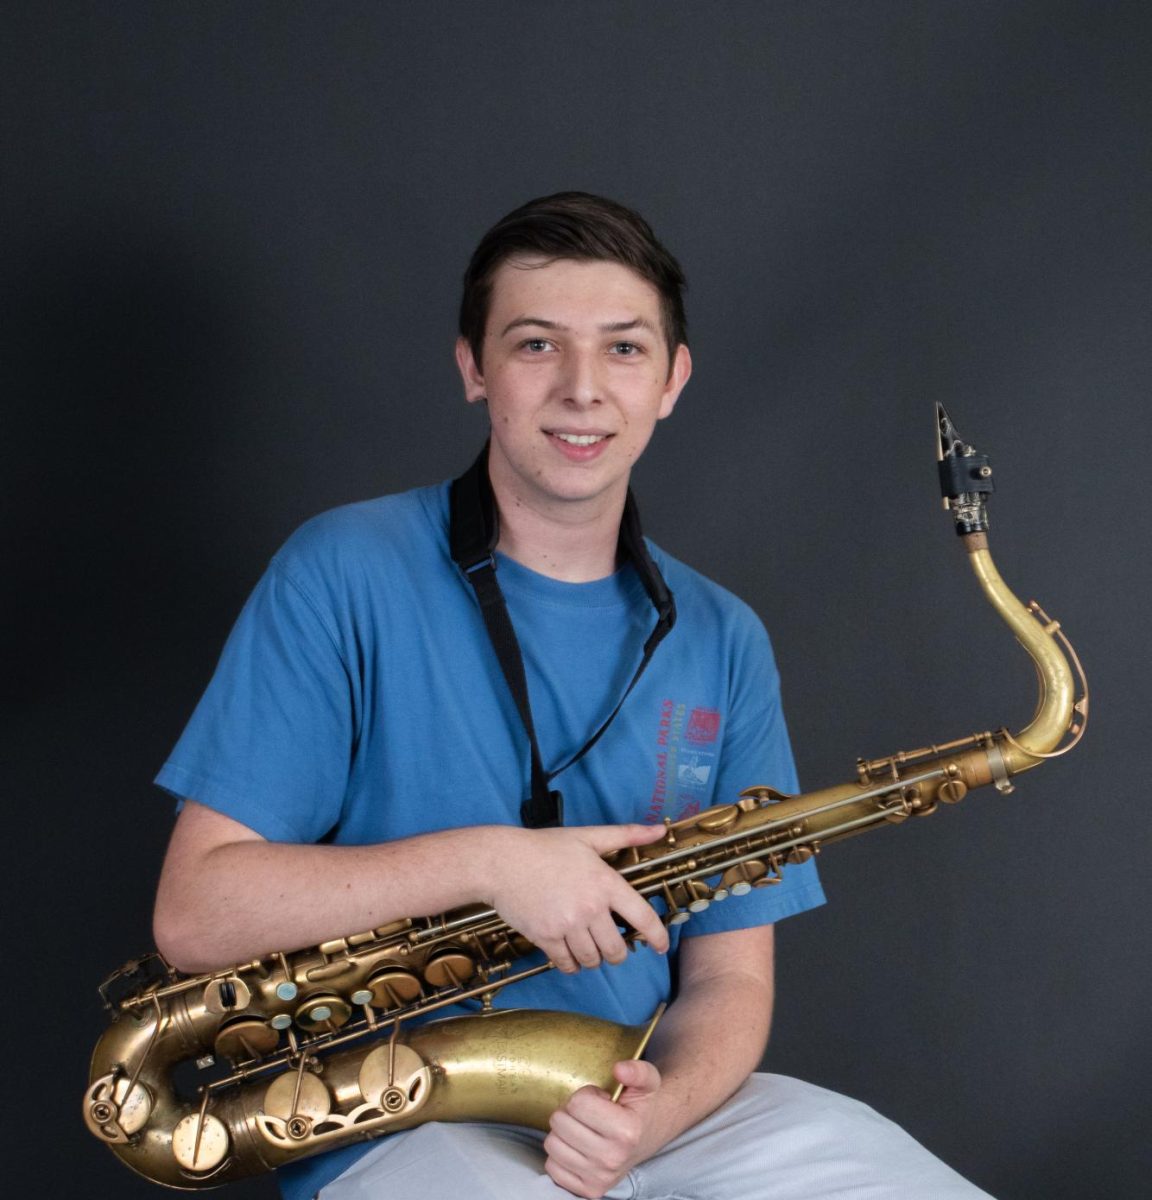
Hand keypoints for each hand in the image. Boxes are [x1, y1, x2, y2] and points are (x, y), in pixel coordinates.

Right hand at [485, 824, 669, 972]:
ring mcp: (567, 924)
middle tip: (612, 946)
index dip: (658, 936)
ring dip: (594, 959)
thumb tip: (659, 829)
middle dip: (618, 952)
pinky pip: (567, 963)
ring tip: (589, 948)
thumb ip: (627, 835)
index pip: (642, 917)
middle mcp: (590, 907)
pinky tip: (569, 955)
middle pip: (616, 949)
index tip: (662, 946)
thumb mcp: (588, 836)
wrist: (502, 861)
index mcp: (605, 883)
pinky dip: (571, 964)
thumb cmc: (545, 847)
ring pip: (592, 959)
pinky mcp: (546, 937)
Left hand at [543, 1059, 661, 1197]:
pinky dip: (561, 1154)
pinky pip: (551, 1167)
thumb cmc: (639, 1107)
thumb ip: (637, 1070)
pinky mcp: (587, 1190)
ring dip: (564, 1132)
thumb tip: (619, 1069)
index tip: (601, 1100)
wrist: (646, 1138)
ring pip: (551, 1144)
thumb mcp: (647, 1082)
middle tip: (590, 1114)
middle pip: (560, 1122)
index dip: (586, 1095)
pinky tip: (578, 1147)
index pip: (578, 1103)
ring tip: (584, 1129)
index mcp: (627, 1132)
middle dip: (571, 1111)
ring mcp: (599, 1178)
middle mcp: (612, 1159)